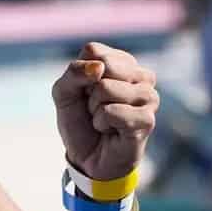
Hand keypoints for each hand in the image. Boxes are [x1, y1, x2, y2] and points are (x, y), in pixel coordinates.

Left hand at [52, 42, 158, 180]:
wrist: (88, 159)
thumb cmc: (80, 123)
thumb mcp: (64, 93)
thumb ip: (73, 73)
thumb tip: (98, 68)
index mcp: (122, 62)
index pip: (94, 50)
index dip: (81, 75)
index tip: (86, 92)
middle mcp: (140, 75)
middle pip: (103, 65)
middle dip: (88, 91)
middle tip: (95, 108)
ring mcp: (148, 96)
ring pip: (106, 88)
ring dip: (95, 109)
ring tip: (103, 120)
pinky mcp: (147, 118)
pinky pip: (112, 111)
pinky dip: (101, 123)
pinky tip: (111, 131)